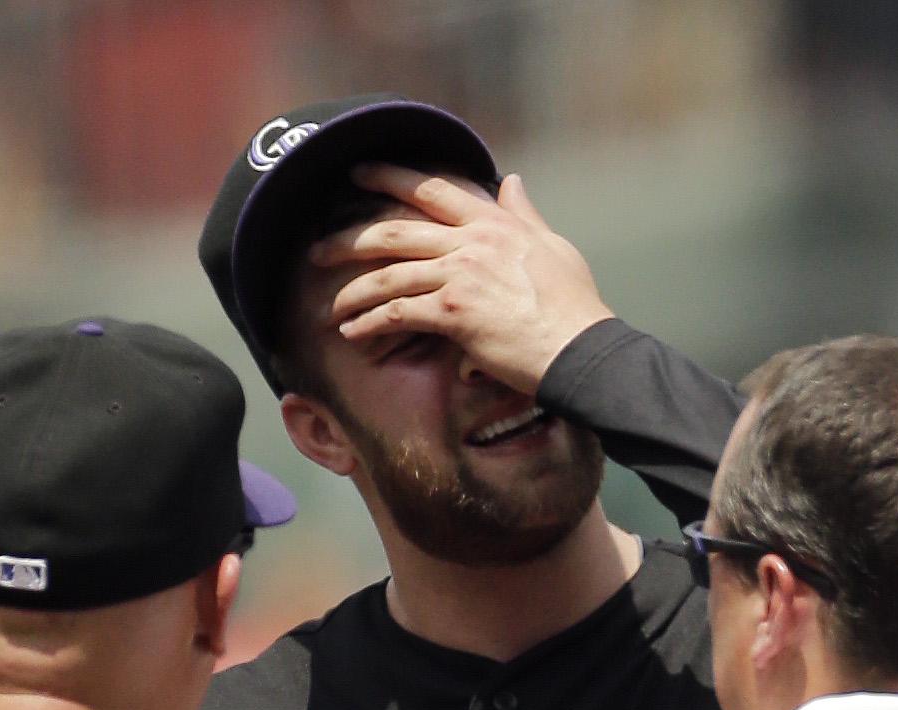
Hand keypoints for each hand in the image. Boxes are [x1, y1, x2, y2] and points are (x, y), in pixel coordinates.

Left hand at [314, 164, 614, 394]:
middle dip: (349, 238)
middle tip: (316, 248)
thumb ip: (525, 214)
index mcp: (494, 222)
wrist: (581, 349)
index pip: (433, 189)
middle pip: (395, 229)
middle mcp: (473, 240)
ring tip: (327, 305)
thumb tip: (512, 180)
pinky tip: (351, 333)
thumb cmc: (574, 306)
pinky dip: (370, 323)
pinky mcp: (454, 311)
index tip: (358, 173)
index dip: (391, 177)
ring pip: (389, 273)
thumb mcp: (554, 246)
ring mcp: (461, 272)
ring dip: (351, 291)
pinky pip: (397, 313)